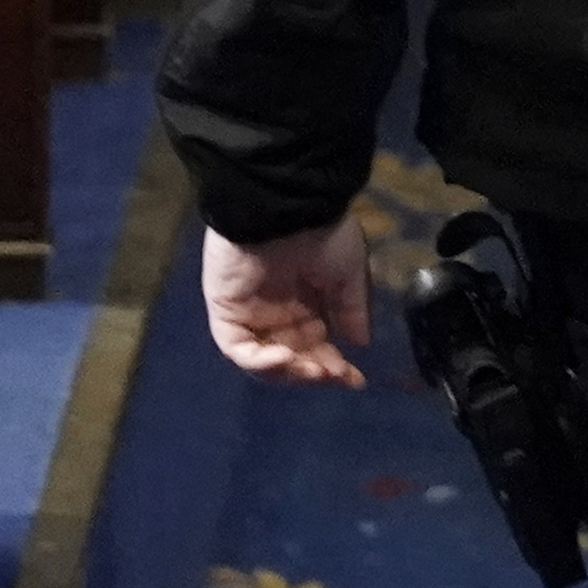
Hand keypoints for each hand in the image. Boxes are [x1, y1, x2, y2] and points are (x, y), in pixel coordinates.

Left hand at [205, 215, 375, 386]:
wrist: (285, 206)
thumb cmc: (321, 232)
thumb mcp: (349, 270)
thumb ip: (352, 309)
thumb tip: (361, 343)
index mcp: (307, 303)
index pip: (317, 346)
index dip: (335, 367)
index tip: (355, 381)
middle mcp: (278, 313)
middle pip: (293, 359)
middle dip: (314, 373)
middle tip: (333, 377)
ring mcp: (249, 314)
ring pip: (264, 361)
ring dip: (289, 373)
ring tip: (313, 370)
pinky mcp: (225, 311)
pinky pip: (237, 349)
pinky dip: (259, 362)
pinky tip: (286, 358)